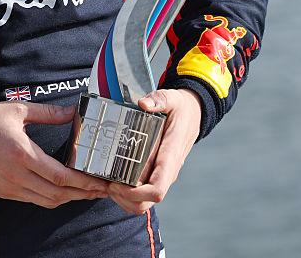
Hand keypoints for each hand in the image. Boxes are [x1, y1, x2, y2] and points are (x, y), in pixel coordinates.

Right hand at [0, 101, 109, 206]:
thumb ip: (48, 113)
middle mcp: (17, 175)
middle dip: (82, 194)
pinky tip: (60, 191)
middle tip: (99, 191)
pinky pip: (32, 200)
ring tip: (84, 193)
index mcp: (23, 154)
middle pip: (57, 194)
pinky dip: (50, 198)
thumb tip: (72, 112)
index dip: (82, 182)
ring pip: (46, 201)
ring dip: (68, 199)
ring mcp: (10, 186)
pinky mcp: (3, 192)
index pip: (60, 175)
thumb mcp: (18, 110)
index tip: (99, 182)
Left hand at [108, 87, 201, 214]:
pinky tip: (114, 180)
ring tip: (107, 183)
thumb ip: (159, 100)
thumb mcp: (171, 98)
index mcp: (170, 157)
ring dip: (124, 199)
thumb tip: (143, 105)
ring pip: (144, 202)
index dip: (136, 194)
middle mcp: (167, 172)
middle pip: (147, 202)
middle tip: (107, 184)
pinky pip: (143, 194)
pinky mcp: (157, 173)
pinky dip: (127, 194)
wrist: (193, 113)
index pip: (157, 189)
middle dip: (125, 199)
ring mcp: (162, 175)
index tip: (117, 184)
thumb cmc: (180, 108)